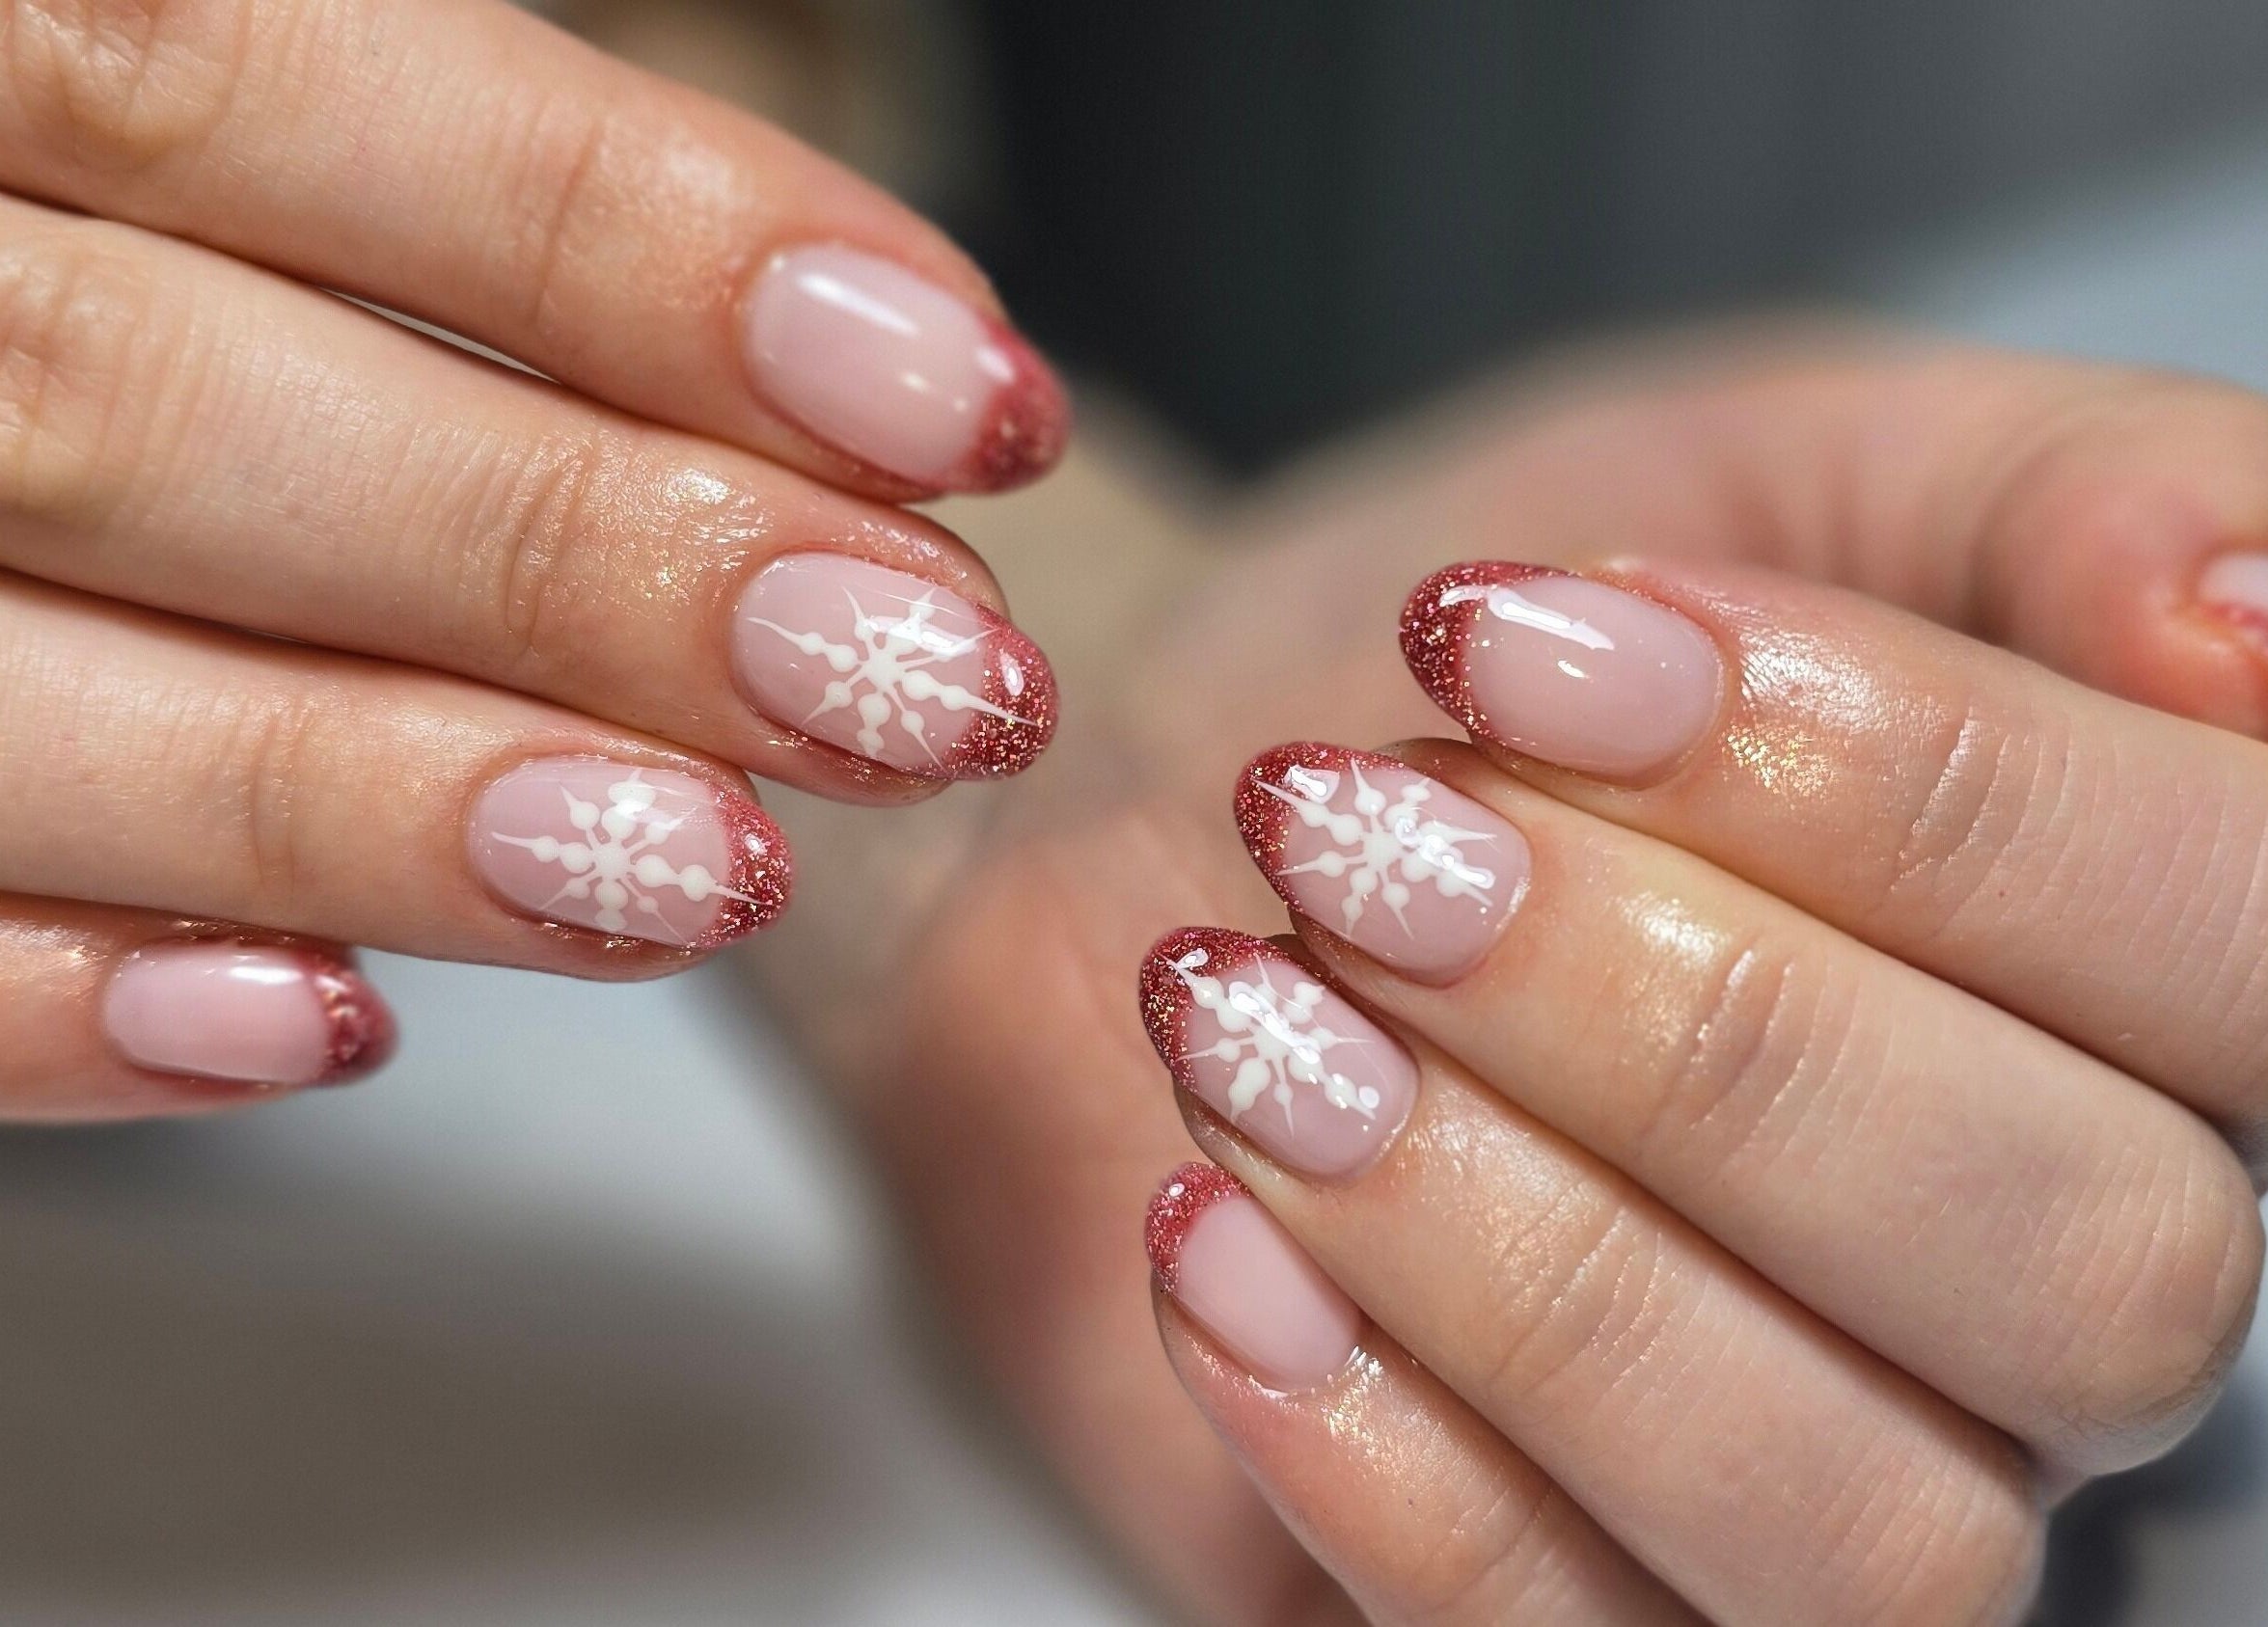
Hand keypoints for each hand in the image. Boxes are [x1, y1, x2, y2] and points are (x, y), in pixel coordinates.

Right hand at [0, 0, 1065, 1115]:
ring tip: (707, 867)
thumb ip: (423, 191)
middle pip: (146, 407)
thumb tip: (835, 362)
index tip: (961, 399)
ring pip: (2, 689)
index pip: (237, 66)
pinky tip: (329, 1029)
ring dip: (379, 802)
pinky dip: (73, 1000)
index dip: (626, 242)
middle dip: (572, 560)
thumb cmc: (50, 203)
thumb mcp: (173, 81)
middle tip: (915, 679)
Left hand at [769, 342, 2267, 1623]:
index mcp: (2161, 982)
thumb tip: (2263, 620)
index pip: (2243, 945)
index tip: (1523, 639)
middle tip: (1357, 836)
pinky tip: (1205, 1222)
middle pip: (2088, 1270)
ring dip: (1515, 1247)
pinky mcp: (1567, 1596)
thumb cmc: (1483, 651)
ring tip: (1243, 1012)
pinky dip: (1369, 1442)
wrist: (1183, 792)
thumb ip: (2052, 502)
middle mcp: (2052, 1274)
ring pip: (1859, 1523)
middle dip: (1687, 1024)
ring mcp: (1824, 1473)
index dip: (1912, 790)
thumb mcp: (1771, 466)